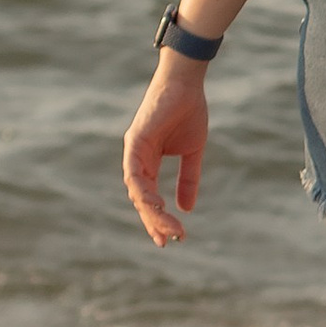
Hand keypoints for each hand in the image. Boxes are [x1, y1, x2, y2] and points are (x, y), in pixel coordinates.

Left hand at [123, 59, 208, 245]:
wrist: (186, 85)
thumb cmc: (188, 112)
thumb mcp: (192, 153)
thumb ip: (188, 179)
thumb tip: (186, 209)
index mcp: (148, 163)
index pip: (150, 198)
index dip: (158, 219)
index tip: (171, 239)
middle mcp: (137, 160)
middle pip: (141, 199)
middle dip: (154, 222)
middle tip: (167, 241)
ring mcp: (134, 152)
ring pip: (137, 191)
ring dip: (151, 212)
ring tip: (167, 228)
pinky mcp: (135, 142)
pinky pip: (134, 172)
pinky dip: (143, 190)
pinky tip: (154, 204)